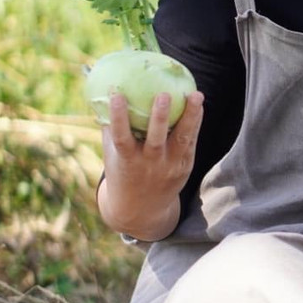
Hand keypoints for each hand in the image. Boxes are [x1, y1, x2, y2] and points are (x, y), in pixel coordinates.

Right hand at [99, 89, 204, 239]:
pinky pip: (191, 142)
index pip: (121, 138)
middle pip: (155, 140)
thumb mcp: (112, 154)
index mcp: (127, 161)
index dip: (118, 117)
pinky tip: (198, 105)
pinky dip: (195, 123)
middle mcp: (149, 164)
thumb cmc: (123, 171)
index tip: (116, 93)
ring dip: (190, 116)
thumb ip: (110, 128)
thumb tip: (103, 94)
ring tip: (196, 94)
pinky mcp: (185, 166)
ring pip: (181, 139)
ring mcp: (169, 166)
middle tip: (163, 94)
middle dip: (159, 117)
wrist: (141, 208)